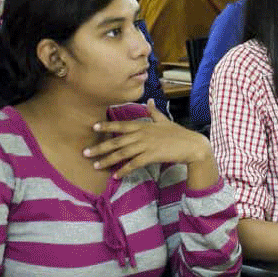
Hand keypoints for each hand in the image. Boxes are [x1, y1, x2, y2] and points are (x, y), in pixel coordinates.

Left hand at [85, 101, 212, 178]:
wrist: (192, 146)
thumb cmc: (179, 134)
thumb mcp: (165, 120)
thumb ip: (154, 112)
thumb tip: (150, 101)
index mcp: (143, 125)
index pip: (121, 125)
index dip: (107, 126)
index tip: (93, 127)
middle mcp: (142, 134)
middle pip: (117, 141)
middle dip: (100, 147)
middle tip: (86, 153)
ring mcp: (146, 145)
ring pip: (122, 153)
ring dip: (108, 160)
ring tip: (96, 166)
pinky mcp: (151, 156)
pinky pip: (134, 164)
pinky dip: (124, 170)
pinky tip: (115, 175)